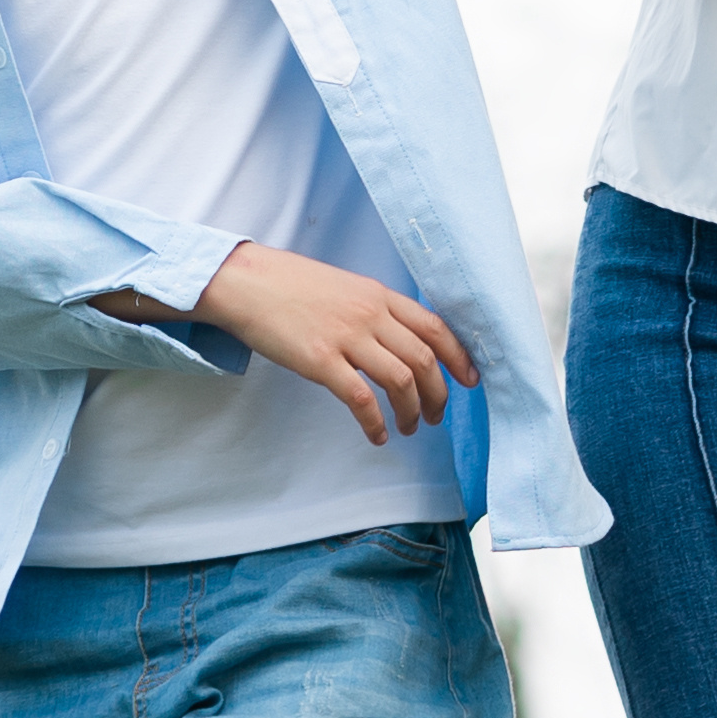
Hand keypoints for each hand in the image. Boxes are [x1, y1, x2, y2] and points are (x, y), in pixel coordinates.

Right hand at [185, 244, 475, 443]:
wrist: (245, 282)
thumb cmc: (291, 286)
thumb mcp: (345, 287)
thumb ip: (374, 309)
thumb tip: (399, 340)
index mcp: (379, 295)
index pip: (435, 327)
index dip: (459, 356)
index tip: (471, 379)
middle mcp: (370, 314)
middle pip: (424, 360)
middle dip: (438, 394)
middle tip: (436, 415)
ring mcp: (346, 337)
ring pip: (400, 381)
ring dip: (412, 411)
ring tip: (410, 427)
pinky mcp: (320, 360)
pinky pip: (361, 399)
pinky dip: (375, 422)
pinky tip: (377, 435)